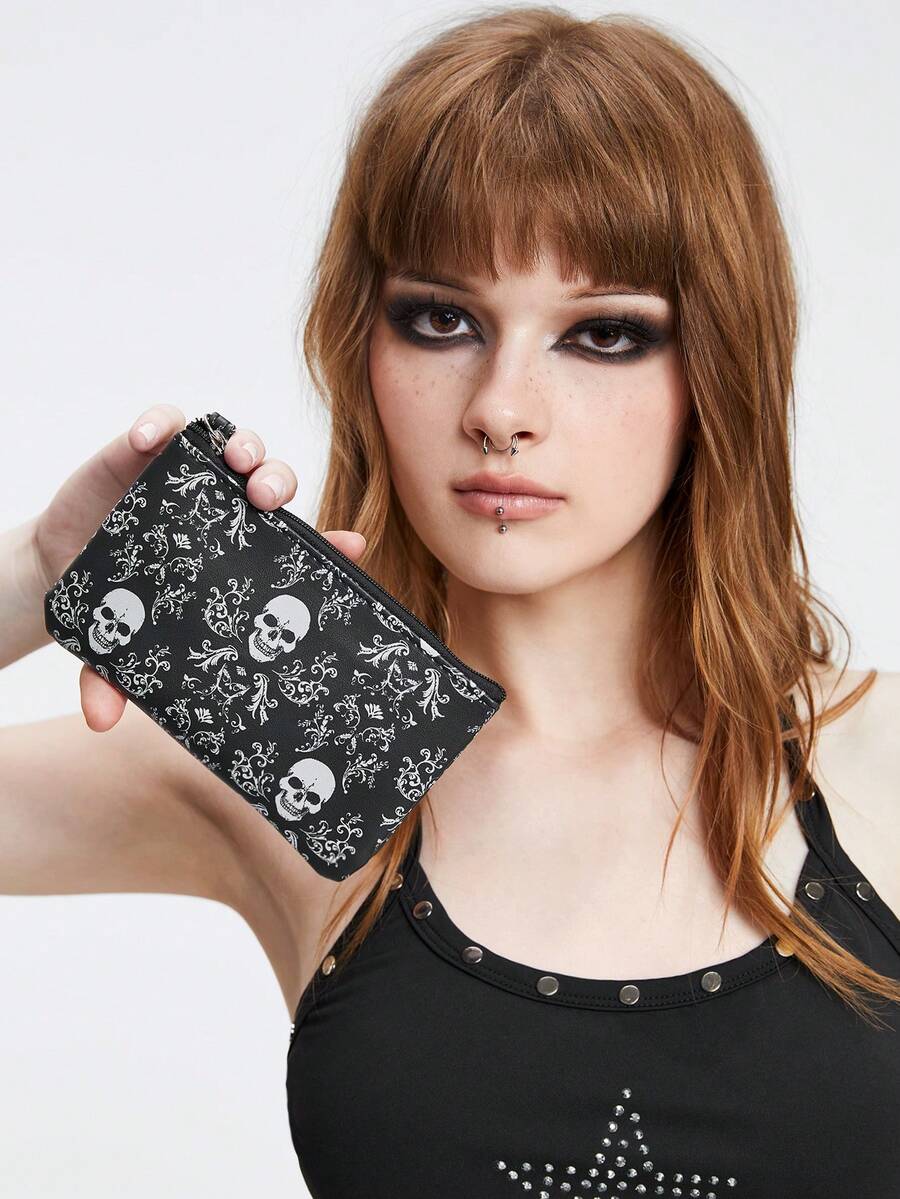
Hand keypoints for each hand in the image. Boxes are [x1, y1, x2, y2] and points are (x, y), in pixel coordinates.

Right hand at [30, 404, 366, 731]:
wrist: (62, 565)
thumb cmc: (119, 605)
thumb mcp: (121, 646)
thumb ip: (116, 679)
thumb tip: (98, 725)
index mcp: (242, 559)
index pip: (300, 548)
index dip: (331, 547)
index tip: (353, 547)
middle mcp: (227, 512)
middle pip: (274, 484)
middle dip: (279, 483)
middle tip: (266, 500)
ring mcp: (191, 476)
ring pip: (237, 445)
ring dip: (246, 445)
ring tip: (235, 459)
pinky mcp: (148, 450)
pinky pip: (169, 422)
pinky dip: (164, 421)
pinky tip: (153, 438)